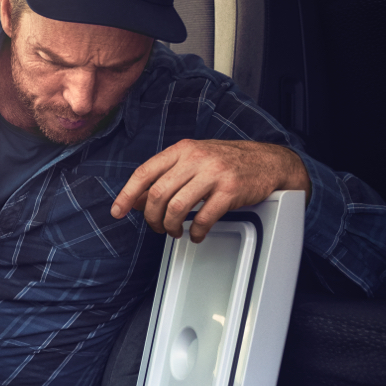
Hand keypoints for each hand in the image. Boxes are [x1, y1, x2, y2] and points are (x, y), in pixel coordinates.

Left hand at [110, 139, 310, 241]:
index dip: (127, 194)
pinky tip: (196, 234)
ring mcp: (214, 174)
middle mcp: (196, 158)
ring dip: (171, 227)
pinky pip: (204, 218)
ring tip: (175, 232)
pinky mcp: (230, 191)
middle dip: (152, 218)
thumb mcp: (193, 161)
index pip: (144, 172)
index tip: (118, 212)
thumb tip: (138, 200)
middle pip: (158, 194)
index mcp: (182, 150)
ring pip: (177, 207)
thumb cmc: (226, 162)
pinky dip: (196, 232)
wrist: (268, 161)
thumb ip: (166, 176)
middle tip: (157, 227)